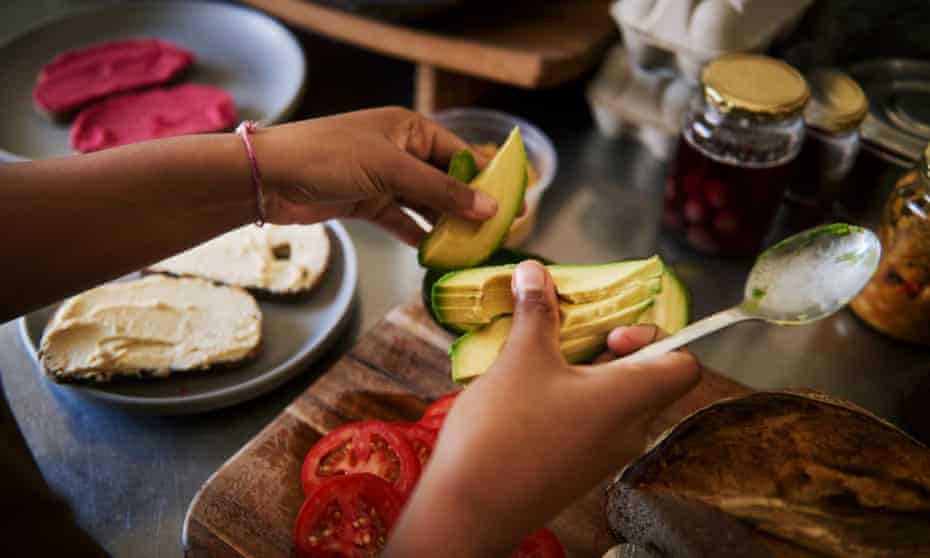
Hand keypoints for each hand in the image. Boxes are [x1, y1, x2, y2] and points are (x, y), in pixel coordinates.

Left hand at [251, 107, 496, 245]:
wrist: (269, 178)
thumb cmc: (329, 158)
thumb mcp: (392, 170)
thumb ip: (442, 191)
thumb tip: (491, 208)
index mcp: (409, 129)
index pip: (459, 153)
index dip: (485, 179)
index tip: (509, 205)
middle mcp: (399, 151)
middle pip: (444, 181)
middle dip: (467, 207)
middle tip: (494, 234)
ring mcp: (383, 178)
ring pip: (424, 204)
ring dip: (444, 225)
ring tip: (470, 249)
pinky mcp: (366, 203)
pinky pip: (401, 220)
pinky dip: (417, 235)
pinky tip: (436, 253)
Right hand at [384, 260, 701, 556]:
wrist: (471, 509)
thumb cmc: (505, 430)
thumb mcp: (522, 358)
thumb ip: (536, 312)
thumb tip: (534, 270)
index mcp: (631, 399)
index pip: (684, 365)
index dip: (659, 338)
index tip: (611, 332)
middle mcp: (629, 430)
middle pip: (646, 378)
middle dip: (610, 348)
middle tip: (568, 336)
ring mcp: (604, 455)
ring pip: (615, 400)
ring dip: (585, 372)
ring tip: (540, 359)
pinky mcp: (578, 469)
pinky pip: (592, 423)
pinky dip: (571, 400)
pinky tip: (528, 393)